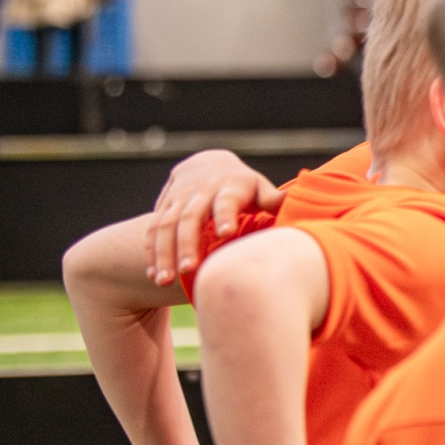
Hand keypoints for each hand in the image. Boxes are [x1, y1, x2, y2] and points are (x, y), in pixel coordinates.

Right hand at [145, 149, 281, 287]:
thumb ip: (273, 199)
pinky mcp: (163, 208)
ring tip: (164, 280)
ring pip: (165, 226)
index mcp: (229, 188)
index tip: (226, 233)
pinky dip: (151, 253)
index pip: (226, 201)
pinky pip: (153, 230)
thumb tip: (293, 201)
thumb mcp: (259, 187)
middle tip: (189, 269)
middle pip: (190, 218)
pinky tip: (154, 276)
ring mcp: (179, 201)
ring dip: (164, 253)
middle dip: (188, 243)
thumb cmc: (243, 185)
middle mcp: (200, 193)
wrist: (207, 164)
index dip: (225, 215)